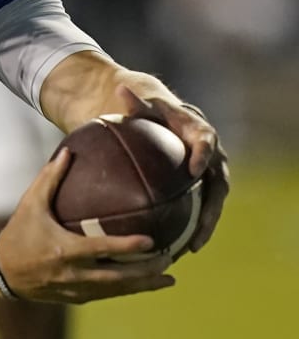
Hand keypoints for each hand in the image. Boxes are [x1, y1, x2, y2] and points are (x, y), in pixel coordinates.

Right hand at [0, 146, 175, 303]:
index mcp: (65, 250)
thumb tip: (68, 150)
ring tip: (169, 279)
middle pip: (118, 278)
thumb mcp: (30, 203)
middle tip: (170, 261)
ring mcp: (75, 289)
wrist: (0, 270)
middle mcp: (73, 274)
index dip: (128, 247)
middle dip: (147, 272)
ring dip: (144, 285)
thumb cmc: (18, 233)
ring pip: (116, 291)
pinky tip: (144, 284)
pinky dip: (127, 290)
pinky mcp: (75, 298)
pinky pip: (107, 295)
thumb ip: (50, 178)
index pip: (103, 250)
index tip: (152, 242)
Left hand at [112, 86, 230, 255]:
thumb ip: (134, 103)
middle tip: (201, 226)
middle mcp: (210, 156)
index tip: (193, 169)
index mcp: (199, 132)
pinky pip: (197, 211)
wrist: (160, 120)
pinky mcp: (199, 189)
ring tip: (190, 247)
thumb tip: (119, 90)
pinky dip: (189, 228)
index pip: (206, 142)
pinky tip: (173, 248)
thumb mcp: (141, 106)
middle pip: (218, 183)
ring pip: (212, 203)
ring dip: (205, 226)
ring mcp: (207, 174)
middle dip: (212, 207)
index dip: (203, 154)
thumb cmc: (148, 112)